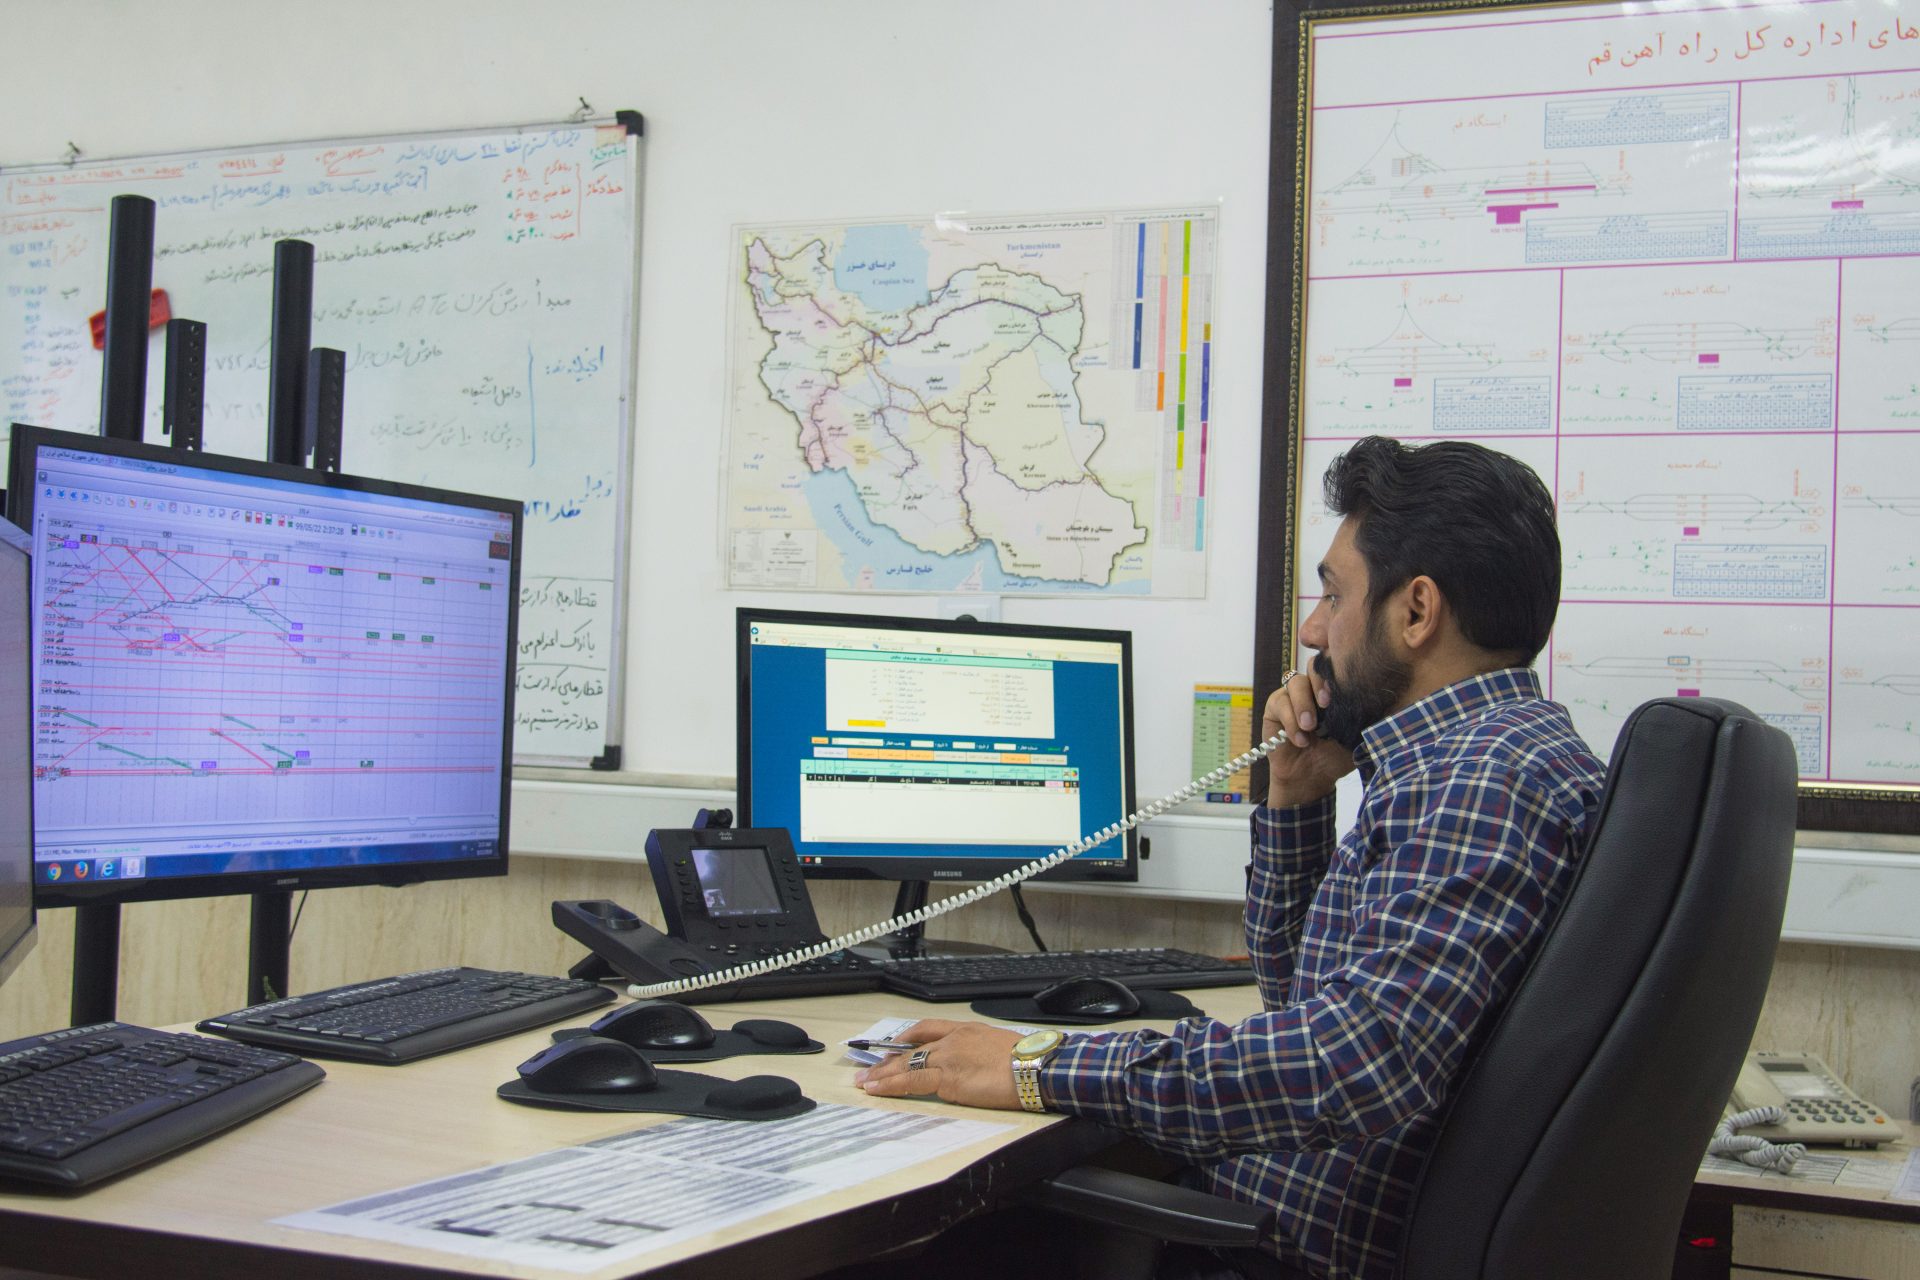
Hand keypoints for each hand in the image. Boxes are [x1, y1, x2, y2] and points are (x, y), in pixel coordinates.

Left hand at [851, 1020, 1022, 1109]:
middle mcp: (953, 1040)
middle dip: (888, 1059)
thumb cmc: (1027, 1060)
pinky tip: (877, 1089)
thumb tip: (975, 1064)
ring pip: (906, 1064)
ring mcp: (948, 1058)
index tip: (895, 1044)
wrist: (1035, 1067)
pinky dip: (890, 1085)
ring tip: (864, 1082)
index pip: (929, 1028)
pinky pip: (911, 1082)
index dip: (908, 1036)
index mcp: (966, 1029)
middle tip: (870, 1068)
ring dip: (882, 1074)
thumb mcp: (1000, 1046)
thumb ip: (980, 1052)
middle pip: (912, 1048)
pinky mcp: (947, 1079)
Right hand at [1261, 666, 1353, 806]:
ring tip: (1310, 727)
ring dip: (1303, 704)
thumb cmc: (1336, 757)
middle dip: (1320, 682)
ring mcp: (1293, 696)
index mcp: (1335, 691)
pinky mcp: (1275, 707)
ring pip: (1296, 682)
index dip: (1338, 669)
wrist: (1312, 779)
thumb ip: (1364, 717)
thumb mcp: (1356, 737)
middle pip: (1314, 666)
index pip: (1336, 665)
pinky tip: (1300, 740)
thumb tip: (1378, 699)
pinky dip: (1290, 721)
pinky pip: (1280, 702)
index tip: (1346, 691)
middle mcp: (1313, 688)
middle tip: (1327, 705)